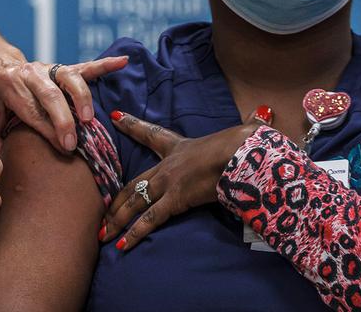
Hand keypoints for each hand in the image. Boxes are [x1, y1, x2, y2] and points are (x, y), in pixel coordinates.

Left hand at [0, 55, 128, 153]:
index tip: (62, 148)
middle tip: (73, 143)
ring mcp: (47, 68)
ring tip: (90, 118)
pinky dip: (104, 64)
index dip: (47, 129)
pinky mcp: (60, 68)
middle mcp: (29, 73)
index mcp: (9, 85)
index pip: (32, 109)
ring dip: (82, 97)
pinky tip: (122, 62)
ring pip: (68, 77)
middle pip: (50, 95)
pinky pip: (84, 65)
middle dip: (64, 119)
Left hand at [101, 111, 260, 251]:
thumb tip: (260, 115)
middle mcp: (167, 165)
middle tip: (100, 210)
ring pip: (134, 202)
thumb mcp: (242, 132)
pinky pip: (149, 220)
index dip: (131, 124)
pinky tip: (122, 245)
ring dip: (117, 220)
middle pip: (133, 182)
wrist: (239, 152)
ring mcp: (168, 182)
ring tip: (103, 234)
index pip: (150, 132)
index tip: (114, 117)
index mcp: (180, 145)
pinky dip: (134, 233)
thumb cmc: (241, 142)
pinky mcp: (174, 199)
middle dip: (115, 200)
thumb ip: (248, 125)